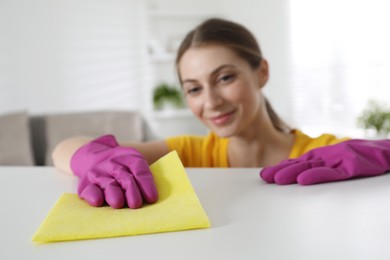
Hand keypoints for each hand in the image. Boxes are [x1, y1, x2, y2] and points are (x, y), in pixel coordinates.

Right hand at [70, 135, 157, 207]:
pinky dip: (93, 195)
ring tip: (118, 203)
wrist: (96, 159)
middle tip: (136, 204)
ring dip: (113, 194)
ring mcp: (99, 174)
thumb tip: (153, 197)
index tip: (152, 198)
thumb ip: (144, 177)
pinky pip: (89, 190)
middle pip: (124, 177)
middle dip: (131, 190)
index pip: (138, 169)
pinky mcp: (86, 185)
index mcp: (129, 159)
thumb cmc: (123, 169)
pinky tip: (97, 201)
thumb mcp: (135, 164)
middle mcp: (113, 165)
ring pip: (108, 184)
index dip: (146, 183)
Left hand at [260, 139, 389, 184]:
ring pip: (311, 167)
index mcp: (322, 156)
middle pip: (300, 164)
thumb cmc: (360, 156)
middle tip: (265, 177)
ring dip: (293, 172)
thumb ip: (319, 166)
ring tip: (277, 178)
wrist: (385, 151)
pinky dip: (317, 175)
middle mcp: (327, 156)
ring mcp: (338, 160)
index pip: (298, 163)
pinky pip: (332, 172)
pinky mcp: (351, 166)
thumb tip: (299, 175)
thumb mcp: (336, 161)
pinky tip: (303, 180)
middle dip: (281, 171)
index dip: (281, 168)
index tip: (265, 175)